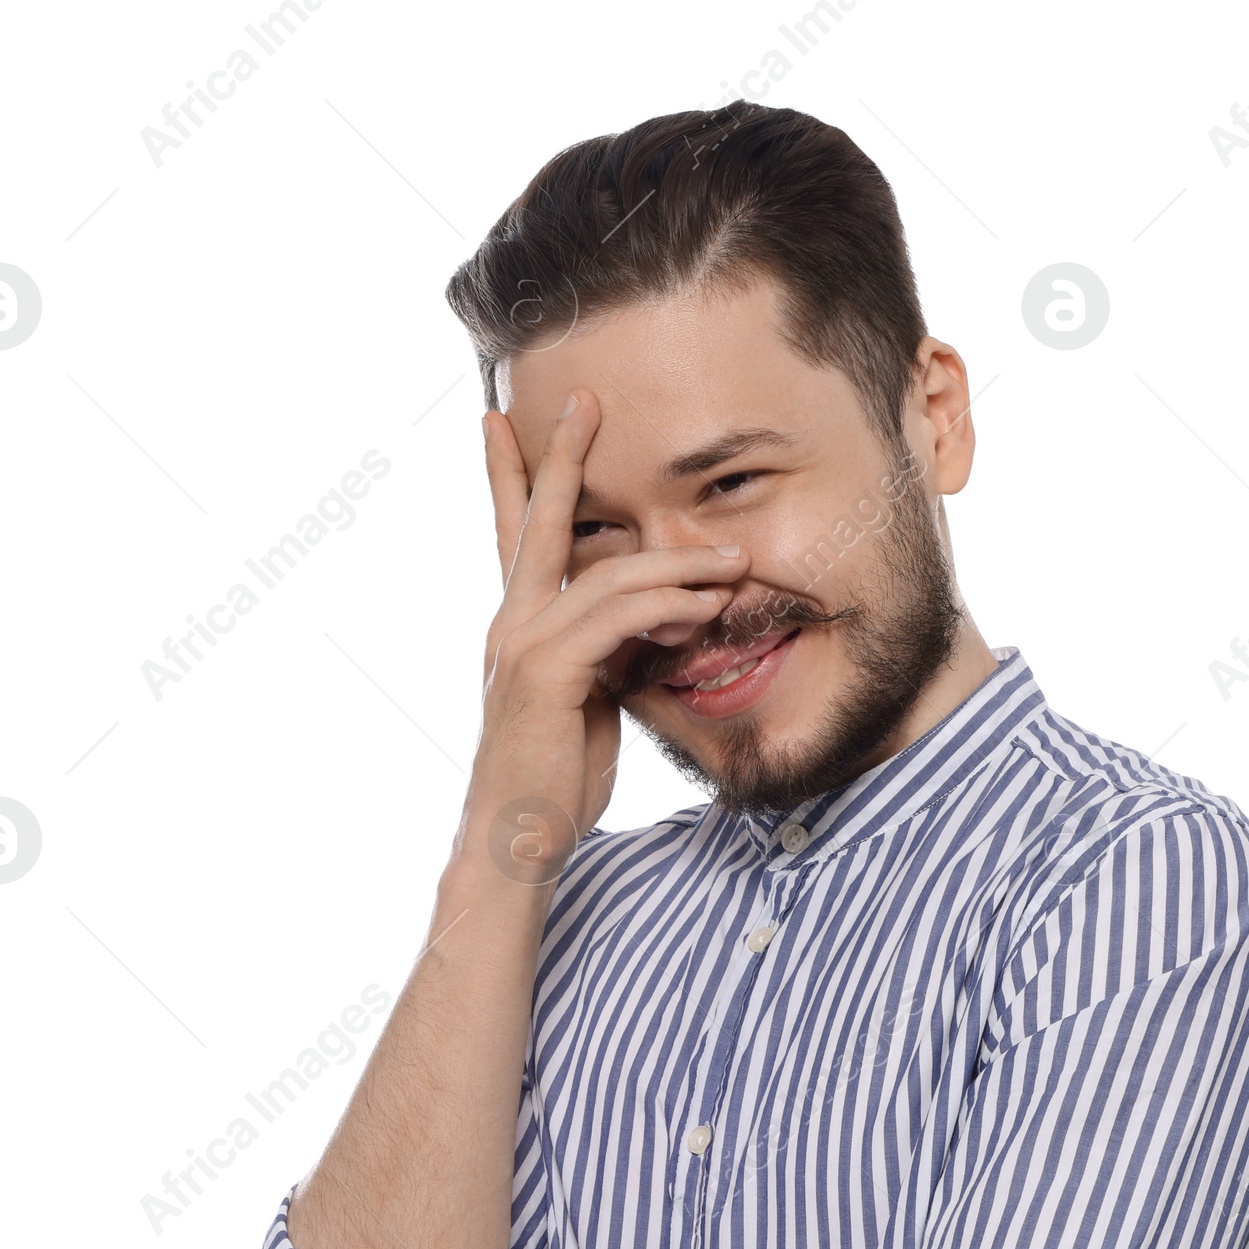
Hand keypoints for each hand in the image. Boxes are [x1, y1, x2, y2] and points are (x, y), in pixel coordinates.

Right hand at [469, 394, 748, 869]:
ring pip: (608, 577)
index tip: (507, 423)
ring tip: (733, 567)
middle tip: (583, 399)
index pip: (516, 537)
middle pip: (540, 523)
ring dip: (679, 568)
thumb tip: (657, 626)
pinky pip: (619, 620)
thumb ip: (612, 655)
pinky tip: (705, 613)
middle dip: (561, 457)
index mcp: (518, 628)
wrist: (515, 841)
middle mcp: (511, 625)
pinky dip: (668, 610)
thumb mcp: (591, 703)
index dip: (515, 477)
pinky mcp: (548, 673)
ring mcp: (523, 645)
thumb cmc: (553, 781)